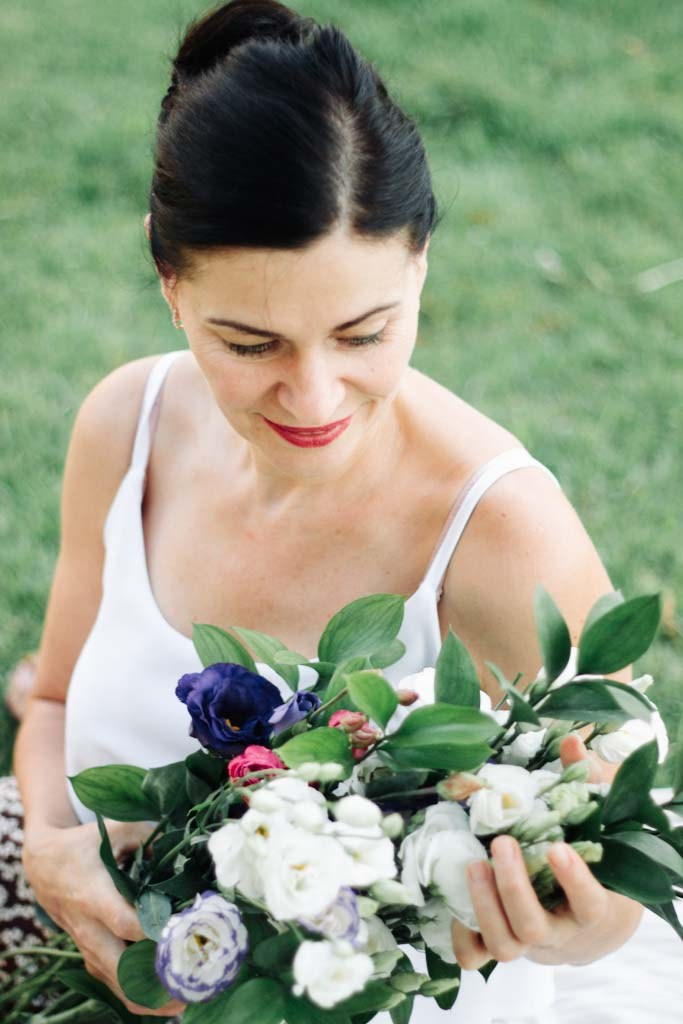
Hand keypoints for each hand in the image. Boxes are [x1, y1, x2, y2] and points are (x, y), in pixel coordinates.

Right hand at [23, 820, 184, 1016]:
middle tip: (185, 987)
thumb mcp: (113, 830)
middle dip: (149, 983)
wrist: (44, 866)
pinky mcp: (90, 955)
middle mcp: (89, 928)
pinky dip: (135, 994)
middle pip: (117, 967)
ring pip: (114, 983)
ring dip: (146, 996)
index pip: (122, 922)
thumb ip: (146, 837)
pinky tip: (163, 999)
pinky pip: (111, 982)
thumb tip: (177, 851)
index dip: (151, 931)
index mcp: (94, 896)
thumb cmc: (83, 845)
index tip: (181, 934)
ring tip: (182, 1002)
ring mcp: (88, 946)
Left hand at [450, 735, 640, 968]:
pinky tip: (453, 896)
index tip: (557, 847)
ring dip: (483, 905)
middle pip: (534, 927)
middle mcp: (558, 933)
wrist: (587, 921)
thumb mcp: (598, 823)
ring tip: (472, 864)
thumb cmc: (594, 862)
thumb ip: (586, 783)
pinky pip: (475, 954)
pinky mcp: (497, 944)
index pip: (589, 904)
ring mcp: (526, 944)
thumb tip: (571, 741)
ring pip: (504, 944)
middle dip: (514, 888)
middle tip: (500, 843)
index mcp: (591, 908)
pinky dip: (460, 934)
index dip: (574, 881)